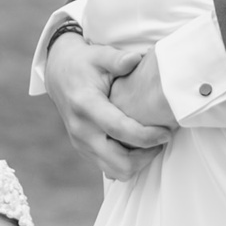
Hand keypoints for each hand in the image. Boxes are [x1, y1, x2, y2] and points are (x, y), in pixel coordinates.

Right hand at [43, 36, 172, 179]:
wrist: (59, 73)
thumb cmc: (84, 63)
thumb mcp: (99, 55)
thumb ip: (118, 59)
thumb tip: (135, 58)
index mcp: (86, 105)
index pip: (119, 130)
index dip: (146, 136)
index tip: (166, 133)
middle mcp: (81, 129)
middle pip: (119, 162)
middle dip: (146, 156)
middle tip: (162, 139)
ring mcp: (80, 143)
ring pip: (115, 171)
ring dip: (137, 162)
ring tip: (152, 143)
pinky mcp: (83, 150)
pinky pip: (109, 168)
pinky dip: (127, 162)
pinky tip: (138, 144)